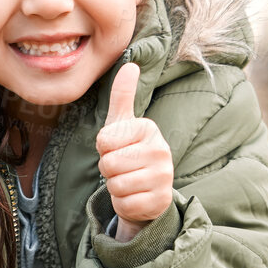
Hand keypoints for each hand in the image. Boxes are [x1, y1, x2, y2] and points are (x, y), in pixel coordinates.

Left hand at [95, 63, 172, 237]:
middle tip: (122, 168)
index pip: (104, 141)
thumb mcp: (122, 124)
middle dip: (108, 170)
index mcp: (149, 129)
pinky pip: (124, 203)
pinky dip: (123, 203)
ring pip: (116, 185)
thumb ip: (122, 95)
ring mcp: (163, 177)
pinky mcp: (160, 201)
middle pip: (109, 164)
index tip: (117, 149)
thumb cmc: (129, 152)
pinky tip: (135, 196)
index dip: (104, 149)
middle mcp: (161, 150)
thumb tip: (131, 64)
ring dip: (115, 187)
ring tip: (128, 180)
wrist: (148, 190)